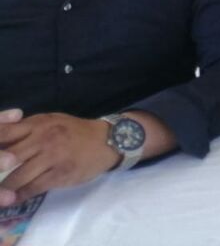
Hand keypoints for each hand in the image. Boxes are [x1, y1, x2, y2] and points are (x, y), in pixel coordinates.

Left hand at [0, 112, 120, 205]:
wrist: (107, 140)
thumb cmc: (74, 131)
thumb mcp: (50, 122)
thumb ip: (25, 129)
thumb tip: (0, 142)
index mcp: (38, 124)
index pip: (5, 132)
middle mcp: (43, 138)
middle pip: (7, 158)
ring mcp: (53, 156)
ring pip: (18, 176)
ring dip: (4, 189)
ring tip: (0, 194)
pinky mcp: (61, 174)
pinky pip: (33, 188)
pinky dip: (20, 196)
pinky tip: (14, 199)